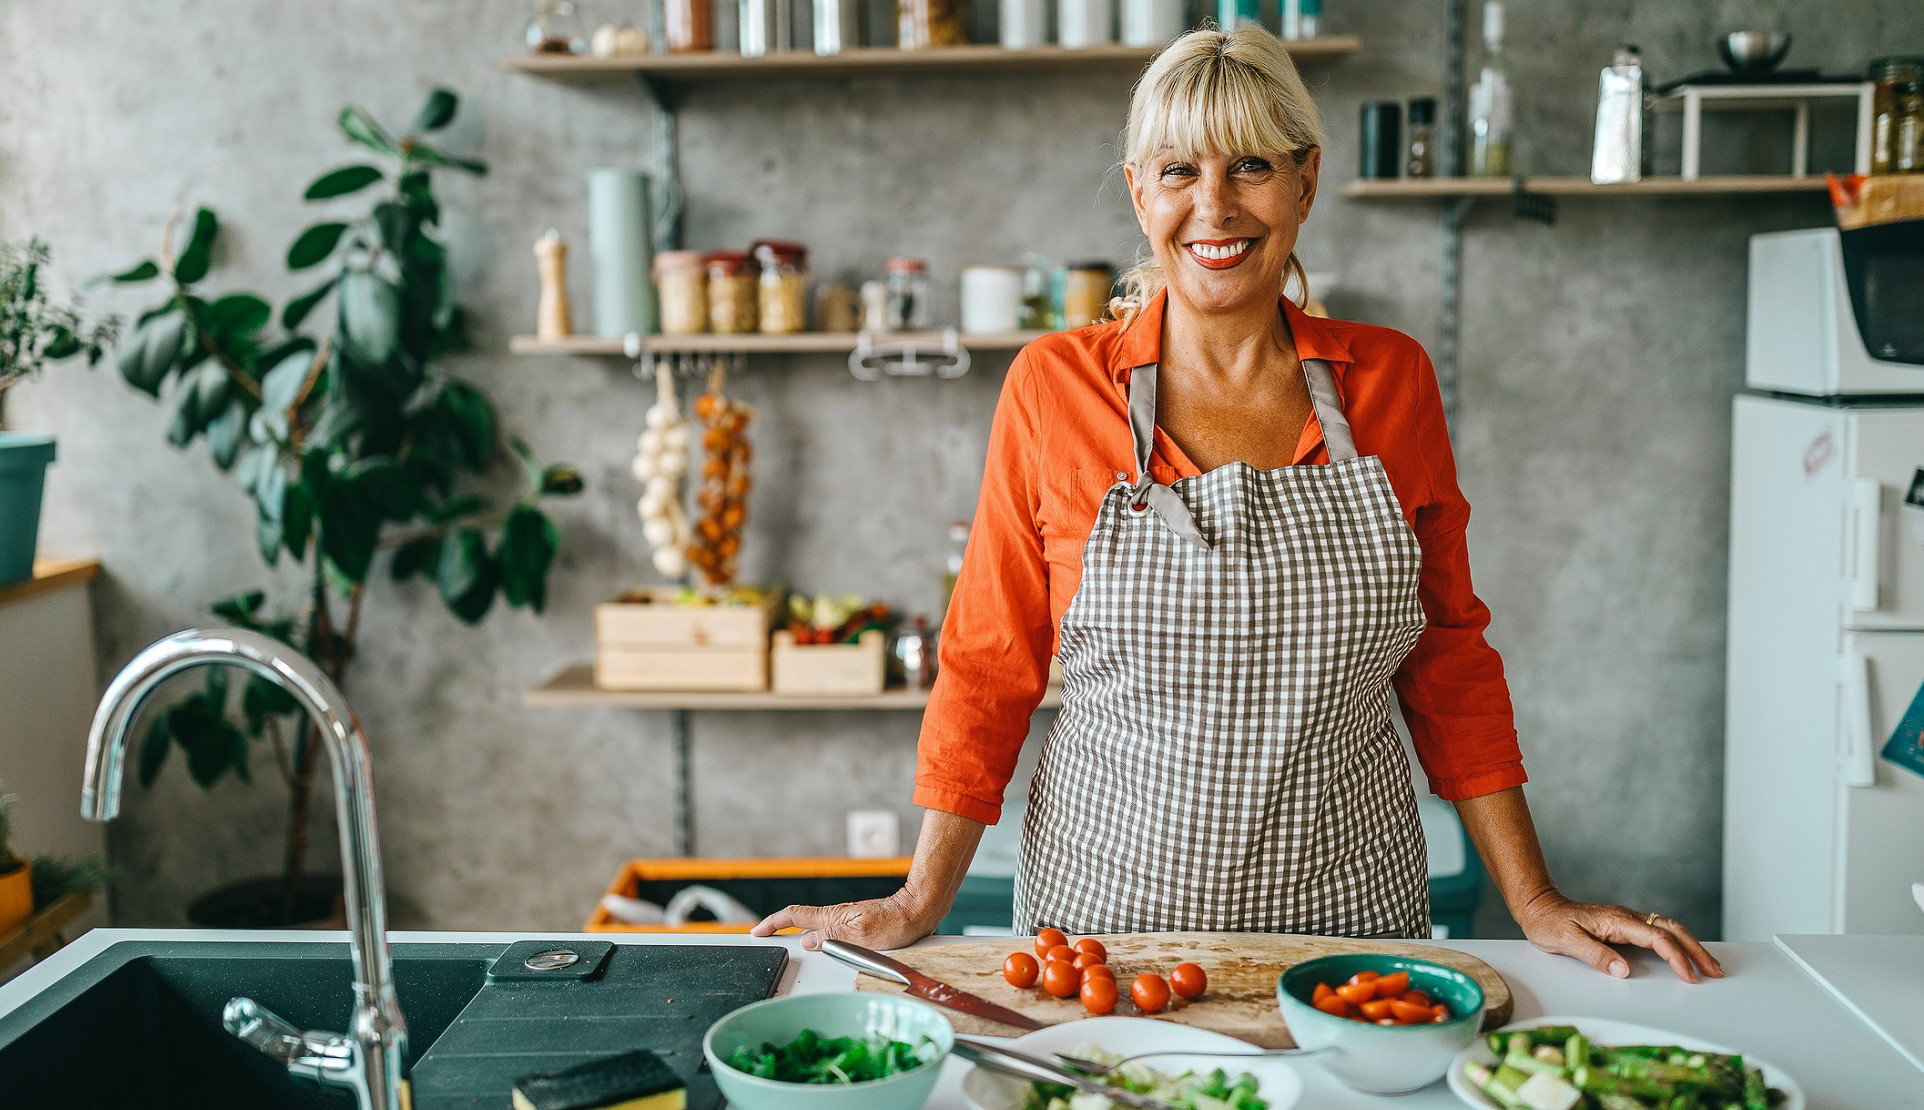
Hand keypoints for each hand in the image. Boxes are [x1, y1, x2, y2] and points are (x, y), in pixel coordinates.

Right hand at [749, 888, 940, 951]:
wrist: (919, 913)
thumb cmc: (896, 923)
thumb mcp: (862, 936)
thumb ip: (833, 938)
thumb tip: (807, 942)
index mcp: (832, 917)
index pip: (794, 916)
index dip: (772, 923)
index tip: (757, 931)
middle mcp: (835, 918)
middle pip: (800, 924)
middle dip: (780, 931)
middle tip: (764, 941)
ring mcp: (845, 922)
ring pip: (816, 931)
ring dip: (800, 938)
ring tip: (788, 949)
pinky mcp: (856, 928)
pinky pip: (830, 936)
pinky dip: (820, 943)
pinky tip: (823, 951)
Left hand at [1514, 889, 1724, 982]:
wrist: (1538, 907)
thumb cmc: (1549, 924)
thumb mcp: (1567, 942)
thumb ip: (1596, 955)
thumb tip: (1624, 971)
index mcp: (1617, 920)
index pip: (1657, 938)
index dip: (1677, 957)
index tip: (1690, 977)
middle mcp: (1627, 917)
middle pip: (1672, 930)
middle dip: (1696, 950)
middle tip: (1716, 971)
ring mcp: (1627, 920)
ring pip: (1668, 929)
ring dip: (1690, 946)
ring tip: (1708, 965)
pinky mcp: (1624, 926)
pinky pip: (1658, 932)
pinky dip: (1676, 943)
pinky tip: (1683, 954)